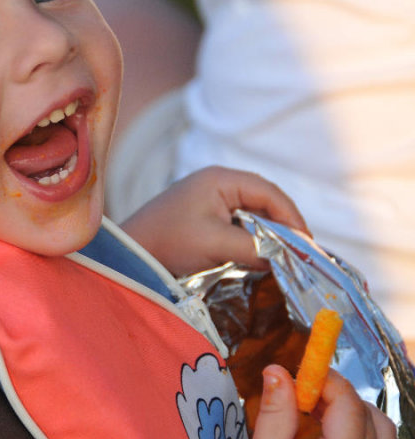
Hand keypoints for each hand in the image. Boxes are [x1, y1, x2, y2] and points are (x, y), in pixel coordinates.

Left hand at [120, 166, 305, 275]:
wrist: (130, 254)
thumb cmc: (169, 241)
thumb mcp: (216, 244)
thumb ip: (254, 248)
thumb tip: (286, 259)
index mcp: (220, 179)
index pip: (268, 193)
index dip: (292, 218)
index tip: (307, 246)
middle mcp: (217, 183)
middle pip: (263, 201)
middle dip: (283, 227)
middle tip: (302, 255)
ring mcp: (209, 198)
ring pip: (252, 214)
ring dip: (267, 235)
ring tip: (285, 259)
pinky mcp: (203, 216)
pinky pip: (237, 224)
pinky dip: (251, 239)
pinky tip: (259, 257)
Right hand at [253, 365, 394, 438]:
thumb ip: (274, 416)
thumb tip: (275, 370)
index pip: (348, 404)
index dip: (324, 379)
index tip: (298, 376)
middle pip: (369, 413)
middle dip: (336, 395)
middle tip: (302, 396)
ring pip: (381, 427)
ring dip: (351, 410)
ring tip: (315, 414)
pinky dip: (359, 426)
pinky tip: (328, 429)